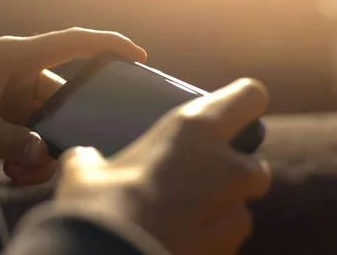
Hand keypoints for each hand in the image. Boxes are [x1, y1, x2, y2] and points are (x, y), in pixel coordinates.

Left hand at [0, 28, 146, 185]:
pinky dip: (35, 158)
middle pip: (67, 99)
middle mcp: (21, 71)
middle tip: (44, 161)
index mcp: (12, 56)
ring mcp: (21, 95)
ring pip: (56, 123)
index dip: (107, 44)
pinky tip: (14, 172)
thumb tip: (43, 154)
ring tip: (18, 172)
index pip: (70, 42)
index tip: (138, 55)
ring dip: (43, 153)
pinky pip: (44, 135)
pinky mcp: (18, 115)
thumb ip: (10, 142)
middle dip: (62, 133)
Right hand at [55, 78, 271, 254]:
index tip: (235, 112)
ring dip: (218, 212)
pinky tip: (177, 241)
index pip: (249, 96)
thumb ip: (93, 158)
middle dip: (231, 174)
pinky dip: (208, 240)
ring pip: (240, 208)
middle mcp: (226, 168)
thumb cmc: (100, 209)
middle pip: (253, 164)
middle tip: (195, 182)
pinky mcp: (231, 249)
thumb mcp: (86, 172)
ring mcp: (234, 213)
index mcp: (193, 130)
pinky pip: (226, 241)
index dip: (243, 102)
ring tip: (177, 219)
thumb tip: (82, 158)